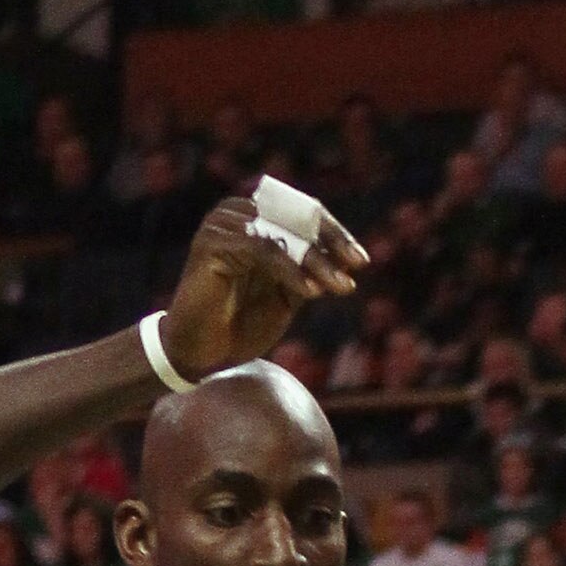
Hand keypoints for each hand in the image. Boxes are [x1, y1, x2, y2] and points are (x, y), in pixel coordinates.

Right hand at [159, 192, 366, 382]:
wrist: (203, 352)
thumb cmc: (242, 324)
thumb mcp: (287, 294)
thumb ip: (309, 270)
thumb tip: (345, 258)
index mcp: (256, 218)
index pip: (303, 213)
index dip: (335, 233)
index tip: (361, 261)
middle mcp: (238, 213)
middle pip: (295, 215)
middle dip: (331, 241)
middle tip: (358, 265)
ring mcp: (223, 224)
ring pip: (281, 234)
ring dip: (315, 260)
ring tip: (340, 286)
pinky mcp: (212, 242)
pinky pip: (261, 249)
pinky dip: (290, 269)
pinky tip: (311, 292)